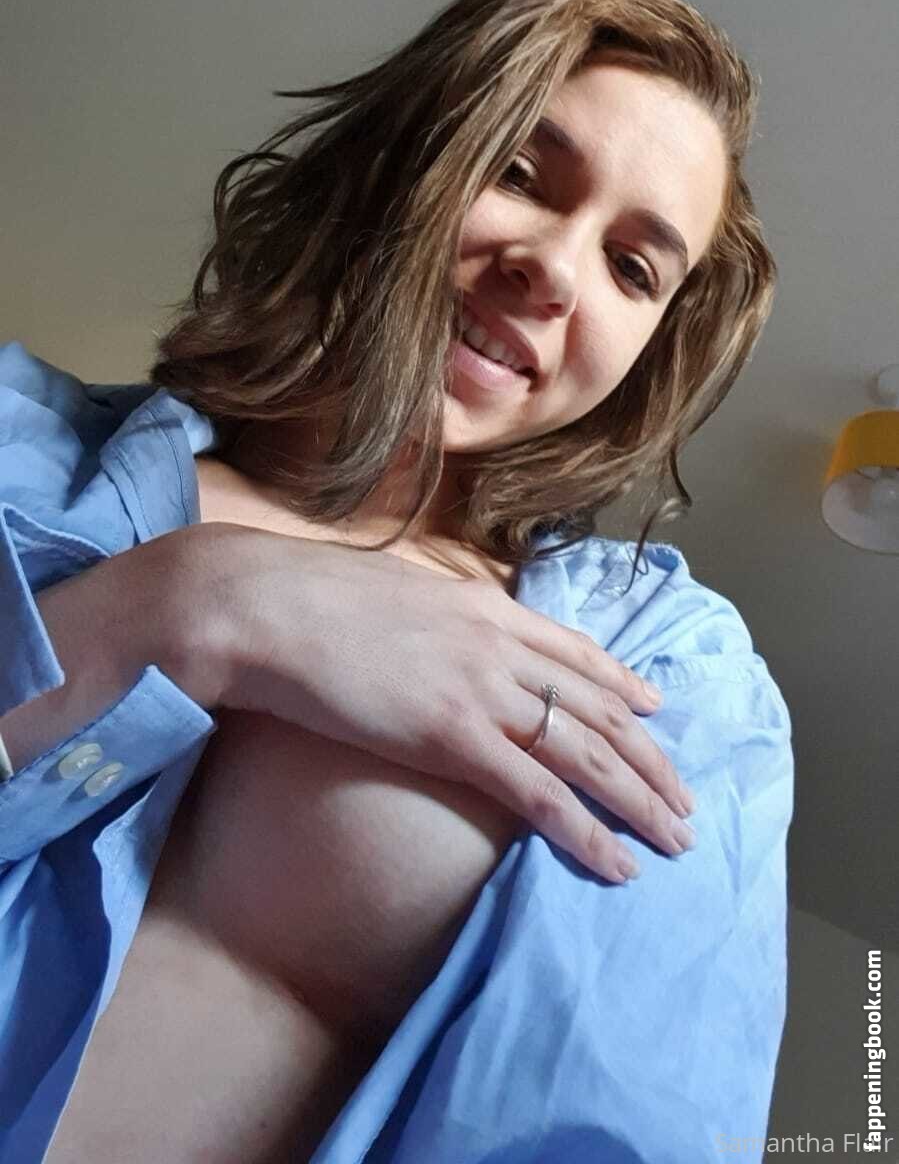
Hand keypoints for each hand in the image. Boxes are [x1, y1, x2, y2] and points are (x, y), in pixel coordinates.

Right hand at [192, 522, 695, 883]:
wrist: (265, 605)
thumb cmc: (310, 600)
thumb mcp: (394, 592)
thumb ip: (437, 617)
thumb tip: (442, 634)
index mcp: (484, 607)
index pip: (576, 652)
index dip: (624, 685)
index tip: (657, 712)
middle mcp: (499, 646)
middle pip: (600, 708)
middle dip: (650, 758)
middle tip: (685, 800)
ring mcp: (481, 691)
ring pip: (588, 752)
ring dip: (638, 800)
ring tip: (675, 837)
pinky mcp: (452, 737)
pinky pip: (540, 794)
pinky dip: (586, 832)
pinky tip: (617, 862)